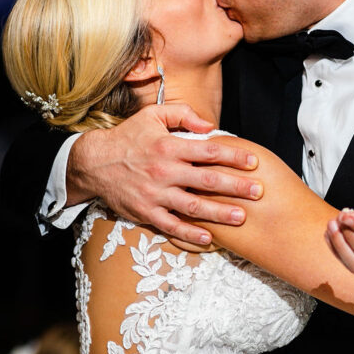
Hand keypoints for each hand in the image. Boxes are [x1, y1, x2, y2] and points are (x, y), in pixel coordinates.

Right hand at [67, 104, 261, 245]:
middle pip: (207, 181)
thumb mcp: (152, 116)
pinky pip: (171, 226)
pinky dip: (190, 234)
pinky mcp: (146, 212)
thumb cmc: (128, 138)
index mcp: (169, 147)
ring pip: (193, 206)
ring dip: (219, 213)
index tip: (254, 162)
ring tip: (241, 217)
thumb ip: (182, 114)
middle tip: (259, 192)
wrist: (93, 163)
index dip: (234, 156)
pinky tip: (209, 238)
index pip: (209, 151)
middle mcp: (164, 171)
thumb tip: (209, 124)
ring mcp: (155, 194)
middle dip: (236, 187)